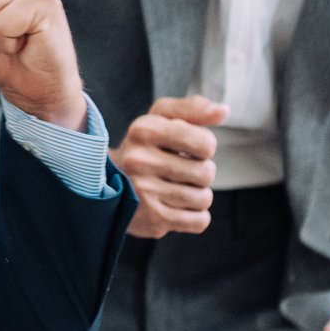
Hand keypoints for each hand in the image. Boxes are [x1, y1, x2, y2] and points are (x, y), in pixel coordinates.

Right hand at [114, 96, 229, 238]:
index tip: (190, 149)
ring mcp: (144, 192)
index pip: (205, 143)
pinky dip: (196, 216)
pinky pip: (200, 221)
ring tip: (177, 189)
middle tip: (181, 172)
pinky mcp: (151, 219)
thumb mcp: (160, 118)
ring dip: (198, 195)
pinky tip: (177, 207)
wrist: (106, 183)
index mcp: (144, 130)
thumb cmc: (144, 146)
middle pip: (206, 173)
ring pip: (204, 198)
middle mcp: (140, 161)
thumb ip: (193, 109)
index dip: (205, 146)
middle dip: (201, 173)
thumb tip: (224, 110)